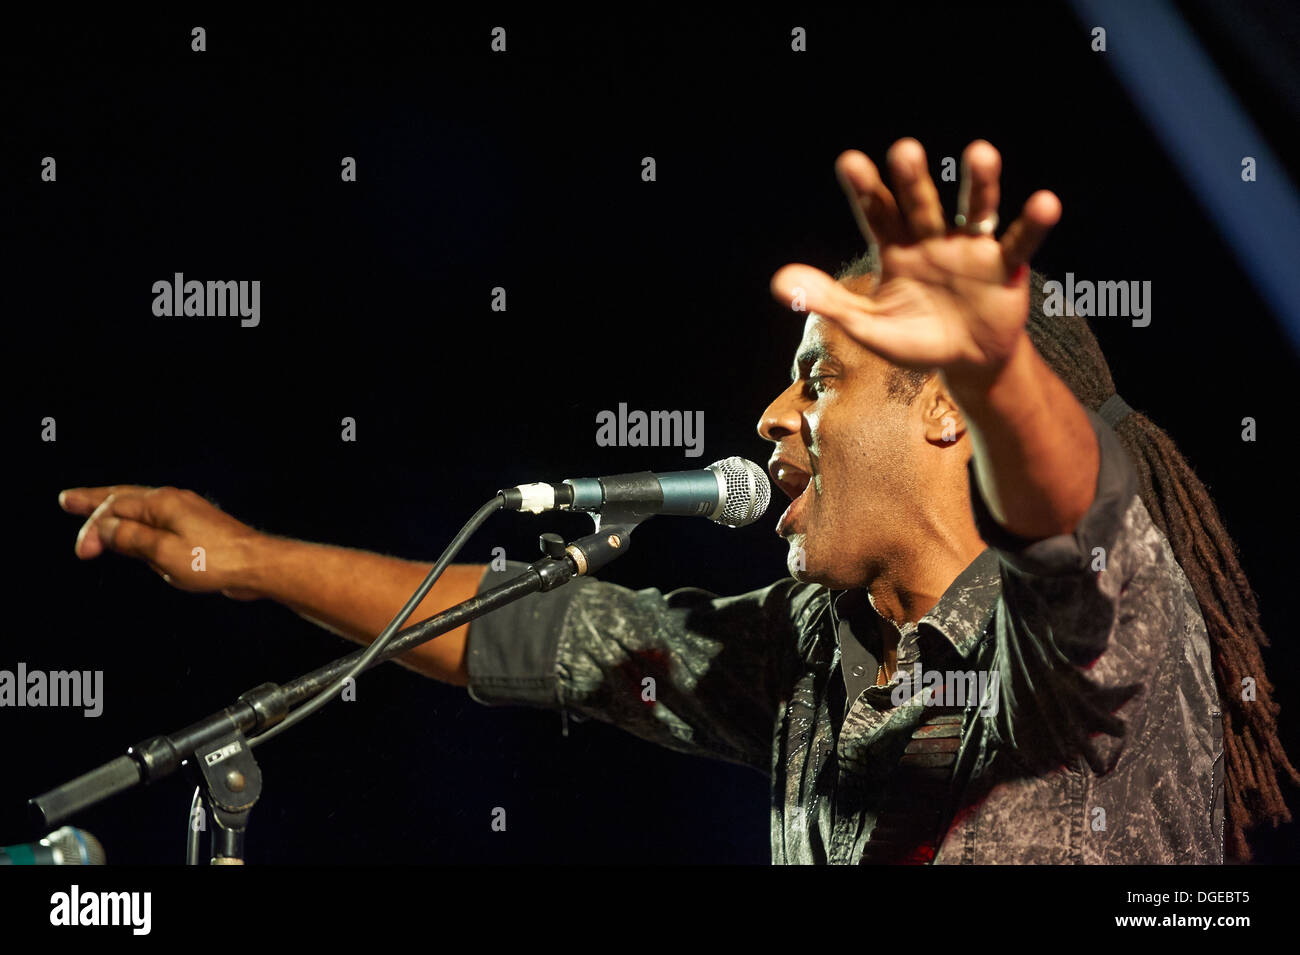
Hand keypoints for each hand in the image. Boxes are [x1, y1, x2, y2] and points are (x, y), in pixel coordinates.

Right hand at [59, 485, 263, 598]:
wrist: (257, 565)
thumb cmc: (217, 561)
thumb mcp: (164, 553)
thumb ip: (132, 540)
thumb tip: (105, 528)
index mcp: (163, 503)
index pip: (114, 508)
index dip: (93, 528)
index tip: (82, 552)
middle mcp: (173, 501)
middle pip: (124, 497)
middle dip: (94, 500)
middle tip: (68, 499)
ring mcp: (186, 512)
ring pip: (141, 507)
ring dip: (114, 509)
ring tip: (92, 508)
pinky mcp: (196, 527)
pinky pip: (157, 520)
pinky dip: (137, 522)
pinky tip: (135, 530)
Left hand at [771, 138, 1060, 384]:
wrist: (965, 362)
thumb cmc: (915, 338)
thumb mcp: (868, 326)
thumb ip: (827, 301)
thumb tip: (777, 282)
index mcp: (896, 248)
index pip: (877, 213)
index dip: (865, 189)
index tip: (849, 162)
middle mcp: (933, 237)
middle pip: (921, 204)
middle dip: (912, 180)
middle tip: (904, 150)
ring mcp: (971, 248)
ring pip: (974, 210)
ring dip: (980, 183)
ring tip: (980, 152)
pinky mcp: (1007, 265)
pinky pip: (1020, 241)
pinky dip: (1033, 223)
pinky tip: (1045, 203)